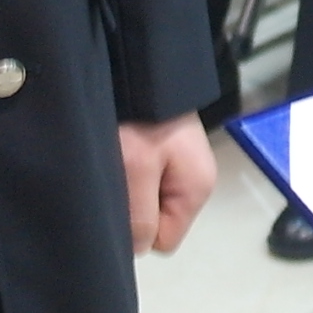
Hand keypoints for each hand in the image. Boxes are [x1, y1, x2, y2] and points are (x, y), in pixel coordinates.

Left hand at [121, 112, 216, 253]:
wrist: (140, 64)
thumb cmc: (141, 116)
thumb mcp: (137, 167)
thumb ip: (139, 215)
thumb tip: (137, 248)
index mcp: (196, 191)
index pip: (163, 241)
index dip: (139, 227)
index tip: (123, 199)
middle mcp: (192, 181)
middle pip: (155, 219)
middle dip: (132, 205)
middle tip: (116, 176)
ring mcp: (177, 165)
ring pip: (144, 198)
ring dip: (126, 183)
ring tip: (115, 157)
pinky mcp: (162, 149)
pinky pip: (140, 176)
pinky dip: (126, 167)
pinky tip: (117, 147)